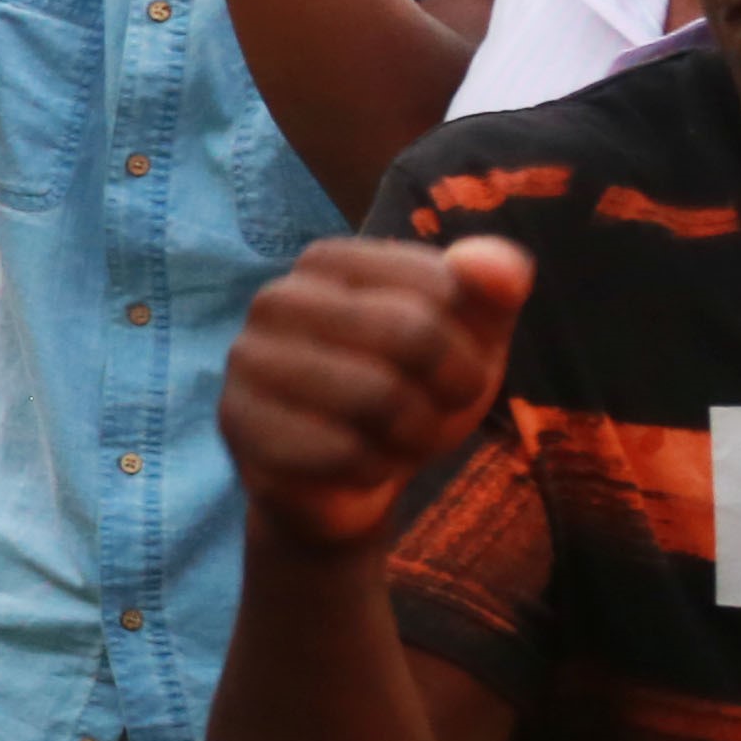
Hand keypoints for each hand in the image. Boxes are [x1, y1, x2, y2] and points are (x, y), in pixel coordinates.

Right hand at [219, 235, 529, 549]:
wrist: (345, 479)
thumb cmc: (411, 392)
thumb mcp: (470, 338)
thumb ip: (494, 289)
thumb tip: (499, 267)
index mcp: (327, 262)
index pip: (440, 286)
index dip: (471, 345)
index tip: (451, 370)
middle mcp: (276, 299)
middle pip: (411, 334)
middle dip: (447, 391)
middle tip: (431, 413)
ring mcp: (249, 363)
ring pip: (378, 397)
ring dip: (413, 436)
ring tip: (394, 440)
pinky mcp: (241, 427)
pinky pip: (342, 453)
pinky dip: (372, 470)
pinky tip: (356, 466)